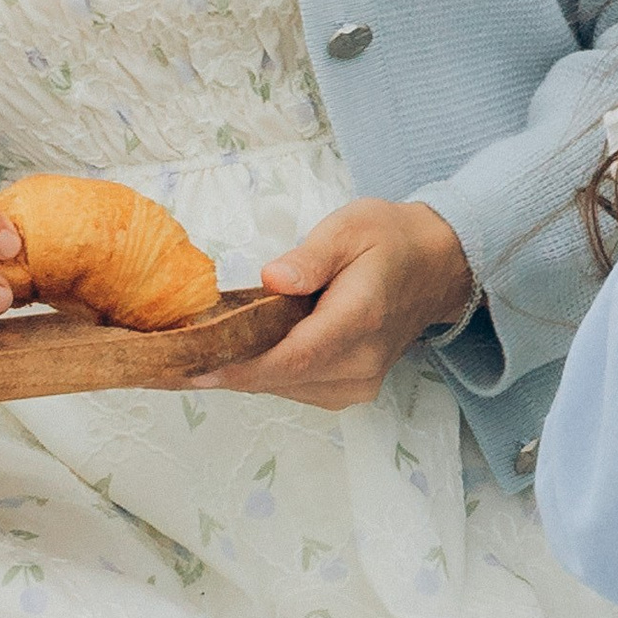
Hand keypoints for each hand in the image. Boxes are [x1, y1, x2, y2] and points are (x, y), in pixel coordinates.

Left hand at [193, 199, 476, 408]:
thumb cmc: (389, 239)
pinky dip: (271, 373)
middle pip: (283, 378)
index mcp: (359, 319)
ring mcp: (362, 381)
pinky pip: (300, 388)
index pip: (294, 358)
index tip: (194, 367)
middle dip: (230, 367)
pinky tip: (252, 347)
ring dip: (248, 370)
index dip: (241, 369)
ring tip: (213, 342)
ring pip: (286, 387)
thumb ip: (311, 257)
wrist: (435, 266)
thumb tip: (273, 279)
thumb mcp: (349, 228)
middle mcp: (362, 361)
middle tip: (182, 350)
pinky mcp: (355, 388)